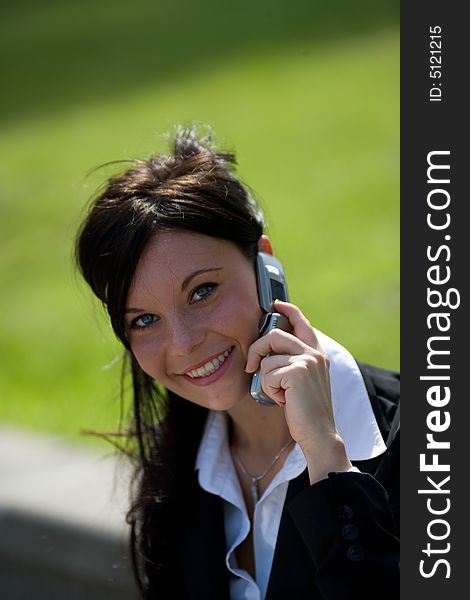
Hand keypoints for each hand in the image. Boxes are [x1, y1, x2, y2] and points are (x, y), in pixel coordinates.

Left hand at [245, 300, 351, 482]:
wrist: (318, 433)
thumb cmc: (305, 409)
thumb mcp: (302, 380)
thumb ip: (292, 361)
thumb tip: (266, 349)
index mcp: (316, 353)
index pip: (302, 322)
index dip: (288, 310)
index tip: (276, 305)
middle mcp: (313, 353)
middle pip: (273, 335)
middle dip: (255, 350)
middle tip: (250, 367)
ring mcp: (307, 360)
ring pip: (267, 359)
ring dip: (266, 381)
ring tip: (281, 394)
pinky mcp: (297, 372)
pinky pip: (267, 374)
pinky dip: (269, 390)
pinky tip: (283, 400)